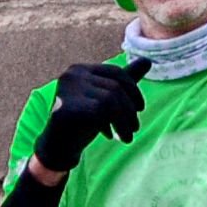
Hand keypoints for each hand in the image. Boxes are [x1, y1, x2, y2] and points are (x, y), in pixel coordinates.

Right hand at [28, 55, 148, 176]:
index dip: (133, 90)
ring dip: (124, 121)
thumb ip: (124, 82)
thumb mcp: (106, 99)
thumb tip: (148, 60)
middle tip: (134, 128)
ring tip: (126, 136)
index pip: (115, 72)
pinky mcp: (67, 106)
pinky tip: (110, 136)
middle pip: (115, 87)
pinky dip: (112, 125)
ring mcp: (68, 89)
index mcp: (80, 69)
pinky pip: (101, 111)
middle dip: (130, 110)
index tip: (140, 109)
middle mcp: (72, 74)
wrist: (58, 146)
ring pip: (111, 99)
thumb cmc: (82, 122)